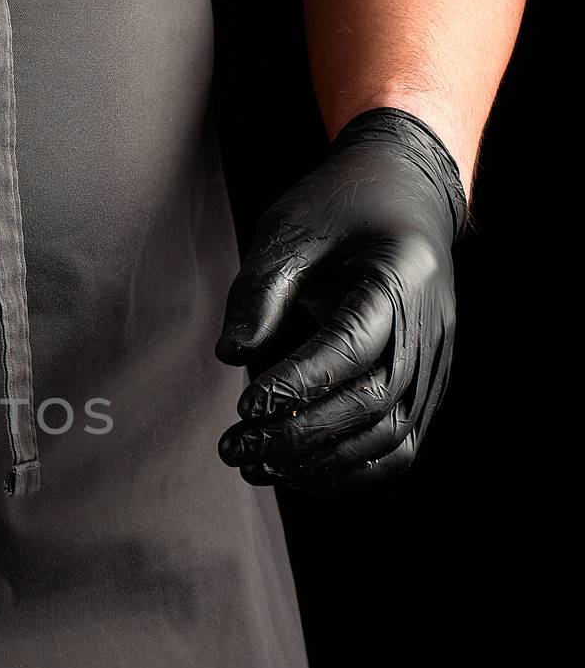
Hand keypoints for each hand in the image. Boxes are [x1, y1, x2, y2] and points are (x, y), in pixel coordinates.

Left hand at [214, 108, 468, 489]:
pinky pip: (399, 446)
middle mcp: (429, 327)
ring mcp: (435, 362)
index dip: (298, 384)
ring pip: (390, 437)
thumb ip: (259, 290)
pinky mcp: (427, 387)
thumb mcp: (291, 229)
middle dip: (297, 434)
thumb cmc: (341, 208)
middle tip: (233, 448)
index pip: (352, 347)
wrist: (406, 195)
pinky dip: (350, 471)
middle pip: (372, 402)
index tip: (244, 405)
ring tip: (255, 467)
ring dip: (320, 462)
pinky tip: (296, 472)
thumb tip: (231, 354)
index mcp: (399, 277)